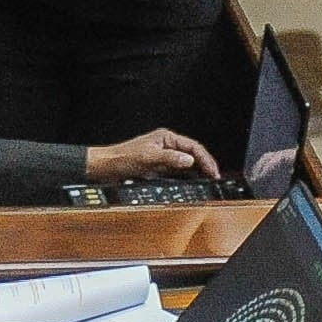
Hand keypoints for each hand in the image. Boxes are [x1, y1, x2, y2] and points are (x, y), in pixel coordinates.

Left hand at [82, 127, 218, 184]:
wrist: (106, 168)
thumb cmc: (122, 158)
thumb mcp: (148, 158)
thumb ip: (170, 158)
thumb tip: (189, 160)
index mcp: (166, 137)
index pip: (193, 146)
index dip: (205, 159)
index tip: (212, 171)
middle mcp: (167, 145)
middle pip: (193, 154)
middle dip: (205, 165)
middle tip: (214, 177)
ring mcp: (164, 157)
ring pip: (187, 163)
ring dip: (198, 171)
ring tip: (208, 181)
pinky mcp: (160, 168)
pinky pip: (179, 172)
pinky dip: (188, 177)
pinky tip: (193, 183)